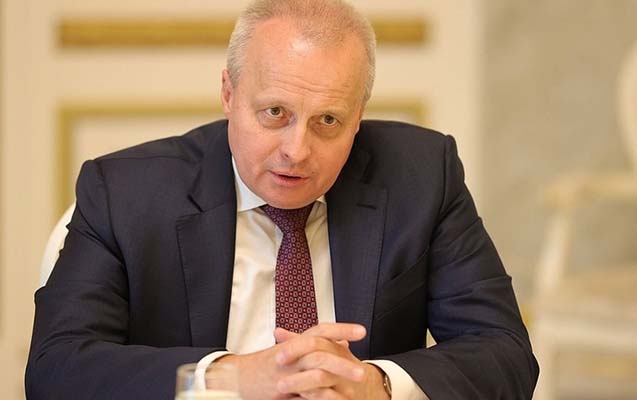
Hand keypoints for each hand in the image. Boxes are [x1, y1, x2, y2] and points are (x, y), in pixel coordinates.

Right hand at [216, 323, 370, 399]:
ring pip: (316, 370)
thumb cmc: (264, 366)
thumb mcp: (290, 352)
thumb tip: (342, 344)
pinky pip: (306, 392)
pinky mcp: (282, 388)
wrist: (236, 378)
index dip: (341, 329)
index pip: (321, 330)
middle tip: (362, 369)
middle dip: (343, 362)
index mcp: (295, 344)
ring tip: (357, 386)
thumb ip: (315, 348)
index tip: (362, 331)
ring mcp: (287, 371)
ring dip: (337, 376)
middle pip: (321, 351)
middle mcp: (292, 355)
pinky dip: (324, 397)